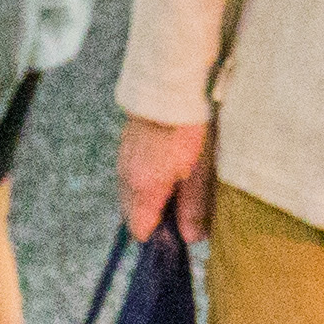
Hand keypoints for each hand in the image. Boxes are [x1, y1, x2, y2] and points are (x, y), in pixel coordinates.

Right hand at [117, 114, 213, 243]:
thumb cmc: (192, 128)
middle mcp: (126, 177)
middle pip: (131, 214)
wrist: (171, 84)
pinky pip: (129, 176)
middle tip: (182, 210)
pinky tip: (166, 170)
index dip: (160, 235)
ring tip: (177, 188)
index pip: (140, 229)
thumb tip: (192, 239)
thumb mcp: (201, 170)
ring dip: (149, 199)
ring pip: (130, 194)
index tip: (180, 231)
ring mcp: (122, 160)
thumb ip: (195, 206)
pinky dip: (144, 182)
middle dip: (154, 218)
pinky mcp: (125, 146)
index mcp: (144, 187)